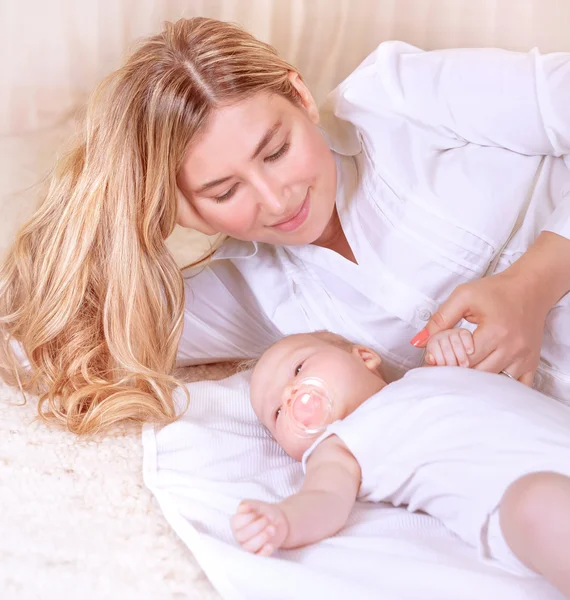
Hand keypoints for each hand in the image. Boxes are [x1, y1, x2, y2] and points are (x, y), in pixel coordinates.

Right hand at [231, 499, 288, 555]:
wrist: (279, 521)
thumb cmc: (264, 512)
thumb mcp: (258, 505)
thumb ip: (249, 505)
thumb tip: (243, 507)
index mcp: (236, 522)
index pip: (236, 523)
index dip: (248, 518)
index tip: (258, 512)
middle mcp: (239, 536)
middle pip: (241, 536)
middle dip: (257, 527)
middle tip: (267, 519)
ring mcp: (247, 546)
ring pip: (248, 548)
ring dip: (261, 538)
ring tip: (272, 529)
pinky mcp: (257, 554)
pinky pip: (258, 557)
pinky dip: (264, 552)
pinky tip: (270, 545)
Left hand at [411, 270, 546, 385]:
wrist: (529, 288)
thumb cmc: (495, 291)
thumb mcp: (463, 297)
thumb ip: (440, 319)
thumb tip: (418, 341)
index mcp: (496, 331)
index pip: (465, 359)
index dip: (446, 362)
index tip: (434, 362)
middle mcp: (513, 347)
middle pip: (479, 374)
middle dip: (458, 374)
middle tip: (443, 370)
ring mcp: (524, 358)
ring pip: (495, 383)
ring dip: (477, 383)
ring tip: (462, 373)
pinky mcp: (531, 363)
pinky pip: (517, 386)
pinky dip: (500, 388)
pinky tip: (486, 383)